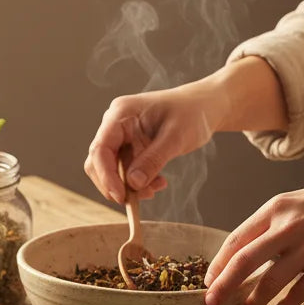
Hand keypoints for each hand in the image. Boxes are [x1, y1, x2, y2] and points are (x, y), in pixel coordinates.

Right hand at [84, 83, 217, 203]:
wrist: (204, 106)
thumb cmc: (192, 112)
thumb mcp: (176, 136)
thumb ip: (153, 159)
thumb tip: (133, 183)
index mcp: (120, 114)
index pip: (100, 148)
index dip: (106, 175)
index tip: (120, 196)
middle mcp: (115, 125)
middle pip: (99, 162)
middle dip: (116, 184)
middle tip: (139, 198)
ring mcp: (121, 137)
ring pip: (111, 170)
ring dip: (128, 186)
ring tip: (156, 188)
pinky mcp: (129, 148)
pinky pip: (125, 171)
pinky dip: (137, 183)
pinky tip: (158, 183)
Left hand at [203, 168, 303, 304]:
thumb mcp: (297, 204)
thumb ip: (271, 228)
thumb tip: (243, 261)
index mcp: (276, 208)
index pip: (235, 240)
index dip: (218, 265)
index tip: (207, 283)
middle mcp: (289, 226)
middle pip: (244, 262)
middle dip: (223, 287)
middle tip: (210, 304)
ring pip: (271, 282)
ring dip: (253, 302)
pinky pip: (301, 292)